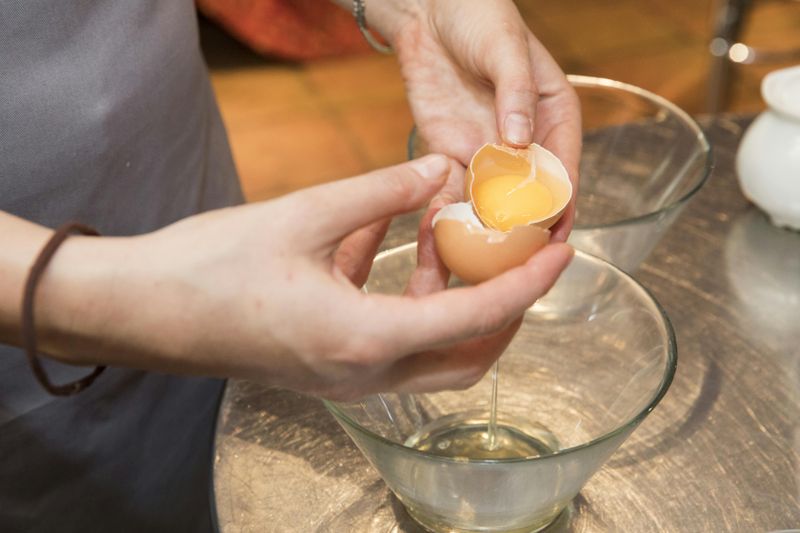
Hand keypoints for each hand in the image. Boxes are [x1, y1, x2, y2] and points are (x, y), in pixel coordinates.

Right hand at [36, 155, 572, 399]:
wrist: (144, 310)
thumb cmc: (211, 267)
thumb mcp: (304, 215)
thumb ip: (379, 193)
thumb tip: (437, 171)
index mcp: (363, 340)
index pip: (475, 319)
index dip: (526, 284)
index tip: (562, 253)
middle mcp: (363, 375)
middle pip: (469, 359)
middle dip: (507, 311)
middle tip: (523, 261)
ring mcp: (346, 381)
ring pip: (435, 359)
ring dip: (458, 311)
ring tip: (453, 247)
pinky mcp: (329, 370)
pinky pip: (393, 345)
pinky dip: (411, 307)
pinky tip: (394, 253)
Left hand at [366, 0, 581, 240]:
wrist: (427, 10)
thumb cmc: (479, 16)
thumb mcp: (505, 47)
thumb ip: (515, 92)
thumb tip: (519, 140)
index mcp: (554, 116)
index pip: (564, 169)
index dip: (561, 204)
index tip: (554, 232)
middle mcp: (524, 141)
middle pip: (531, 197)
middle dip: (525, 229)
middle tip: (516, 259)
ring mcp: (487, 151)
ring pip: (493, 202)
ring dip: (488, 230)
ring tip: (480, 260)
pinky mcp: (451, 153)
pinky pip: (454, 190)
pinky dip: (450, 212)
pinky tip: (444, 233)